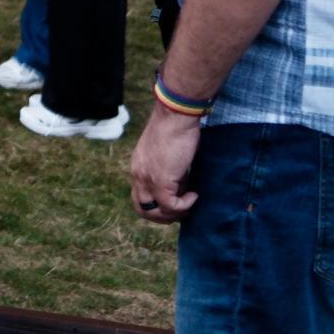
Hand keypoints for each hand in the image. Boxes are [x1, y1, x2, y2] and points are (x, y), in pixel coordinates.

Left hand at [130, 104, 202, 222]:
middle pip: (142, 209)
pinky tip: (195, 195)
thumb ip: (170, 171)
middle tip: (182, 211)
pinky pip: (170, 206)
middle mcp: (138, 175)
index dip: (155, 205)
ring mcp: (147, 179)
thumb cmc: (176, 128)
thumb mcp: (168, 154)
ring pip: (153, 212)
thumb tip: (182, 187)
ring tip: (190, 203)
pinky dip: (184, 206)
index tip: (174, 202)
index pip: (139, 197)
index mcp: (138, 167)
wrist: (175, 116)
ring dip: (174, 214)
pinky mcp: (161, 181)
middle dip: (162, 216)